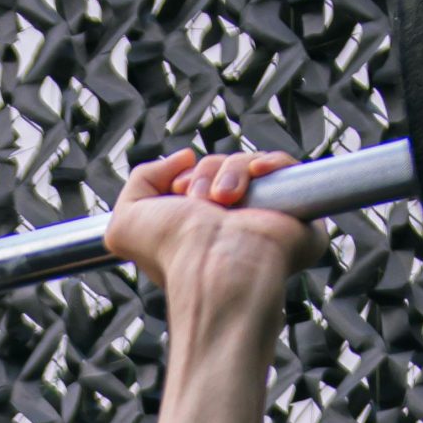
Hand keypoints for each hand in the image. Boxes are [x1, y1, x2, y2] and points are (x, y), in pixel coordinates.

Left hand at [104, 149, 326, 324]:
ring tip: (223, 200)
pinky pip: (286, 168)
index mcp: (197, 228)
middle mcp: (230, 224)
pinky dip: (271, 163)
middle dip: (206, 174)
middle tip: (199, 200)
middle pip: (221, 168)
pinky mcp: (297, 214)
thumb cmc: (172, 253)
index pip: (197, 181)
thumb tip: (184, 158)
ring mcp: (264, 218)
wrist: (214, 265)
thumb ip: (140, 180)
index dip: (186, 178)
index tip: (178, 194)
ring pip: (249, 164)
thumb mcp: (125, 220)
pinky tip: (258, 175)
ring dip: (231, 171)